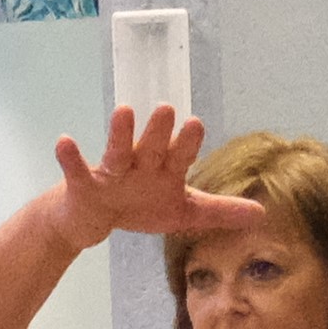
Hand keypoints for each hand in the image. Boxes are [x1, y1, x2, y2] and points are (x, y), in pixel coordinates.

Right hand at [48, 107, 268, 251]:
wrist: (93, 219)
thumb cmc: (140, 207)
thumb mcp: (182, 212)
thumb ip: (219, 211)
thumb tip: (262, 214)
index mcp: (165, 170)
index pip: (180, 155)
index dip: (187, 142)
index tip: (196, 124)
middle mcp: (141, 164)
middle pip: (152, 146)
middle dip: (159, 131)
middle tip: (167, 109)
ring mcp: (111, 171)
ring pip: (117, 150)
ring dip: (120, 133)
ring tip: (124, 111)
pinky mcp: (84, 182)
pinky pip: (77, 168)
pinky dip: (70, 157)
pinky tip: (64, 141)